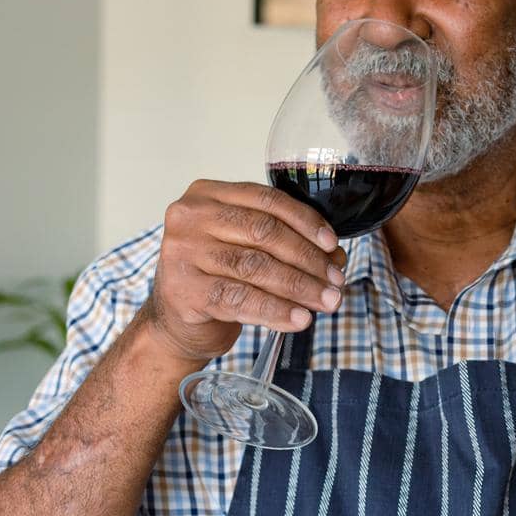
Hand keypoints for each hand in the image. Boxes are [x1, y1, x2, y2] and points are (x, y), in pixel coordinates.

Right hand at [140, 180, 346, 364]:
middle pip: (264, 233)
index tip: (333, 245)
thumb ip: (289, 244)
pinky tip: (299, 319)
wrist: (178, 320)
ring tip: (327, 301)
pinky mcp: (183, 290)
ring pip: (255, 267)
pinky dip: (276, 311)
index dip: (306, 222)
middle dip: (308, 259)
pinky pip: (240, 299)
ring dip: (299, 287)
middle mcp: (190, 217)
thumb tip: (336, 257)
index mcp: (208, 194)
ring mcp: (182, 252)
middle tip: (336, 281)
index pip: (268, 200)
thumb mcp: (249, 249)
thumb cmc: (218, 276)